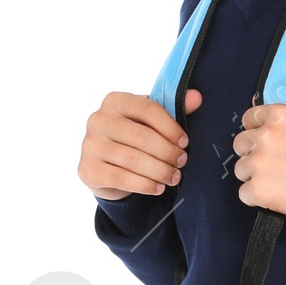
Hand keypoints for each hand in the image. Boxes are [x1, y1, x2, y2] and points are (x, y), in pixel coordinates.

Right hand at [78, 89, 201, 199]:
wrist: (107, 167)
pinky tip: (158, 187)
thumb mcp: (151, 122)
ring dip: (159, 171)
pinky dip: (144, 185)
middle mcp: (98, 120)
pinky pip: (121, 178)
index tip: (184, 142)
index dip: (170, 127)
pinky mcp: (89, 169)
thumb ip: (174, 108)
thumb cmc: (133, 139)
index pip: (147, 109)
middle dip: (167, 152)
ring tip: (174, 176)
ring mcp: (90, 145)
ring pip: (132, 160)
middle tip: (182, 162)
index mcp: (115, 101)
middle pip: (141, 137)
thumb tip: (197, 97)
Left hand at [233, 103, 285, 224]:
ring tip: (277, 182)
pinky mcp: (257, 188)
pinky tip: (276, 195)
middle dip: (252, 154)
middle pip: (240, 144)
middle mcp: (265, 136)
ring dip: (254, 176)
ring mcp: (258, 162)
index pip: (249, 118)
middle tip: (272, 165)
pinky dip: (257, 197)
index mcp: (278, 116)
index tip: (263, 142)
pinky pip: (244, 193)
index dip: (255, 131)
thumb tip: (267, 121)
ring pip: (240, 169)